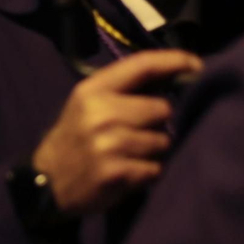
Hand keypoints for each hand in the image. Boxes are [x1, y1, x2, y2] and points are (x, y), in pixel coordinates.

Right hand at [32, 49, 201, 216]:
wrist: (47, 182)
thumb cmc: (75, 137)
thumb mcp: (87, 103)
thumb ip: (123, 88)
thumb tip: (173, 76)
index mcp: (93, 90)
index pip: (142, 66)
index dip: (175, 61)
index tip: (196, 65)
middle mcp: (100, 113)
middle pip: (162, 108)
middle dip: (158, 122)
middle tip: (139, 132)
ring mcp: (108, 144)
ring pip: (162, 141)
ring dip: (154, 150)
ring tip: (130, 154)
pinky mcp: (116, 173)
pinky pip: (155, 168)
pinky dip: (148, 172)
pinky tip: (129, 172)